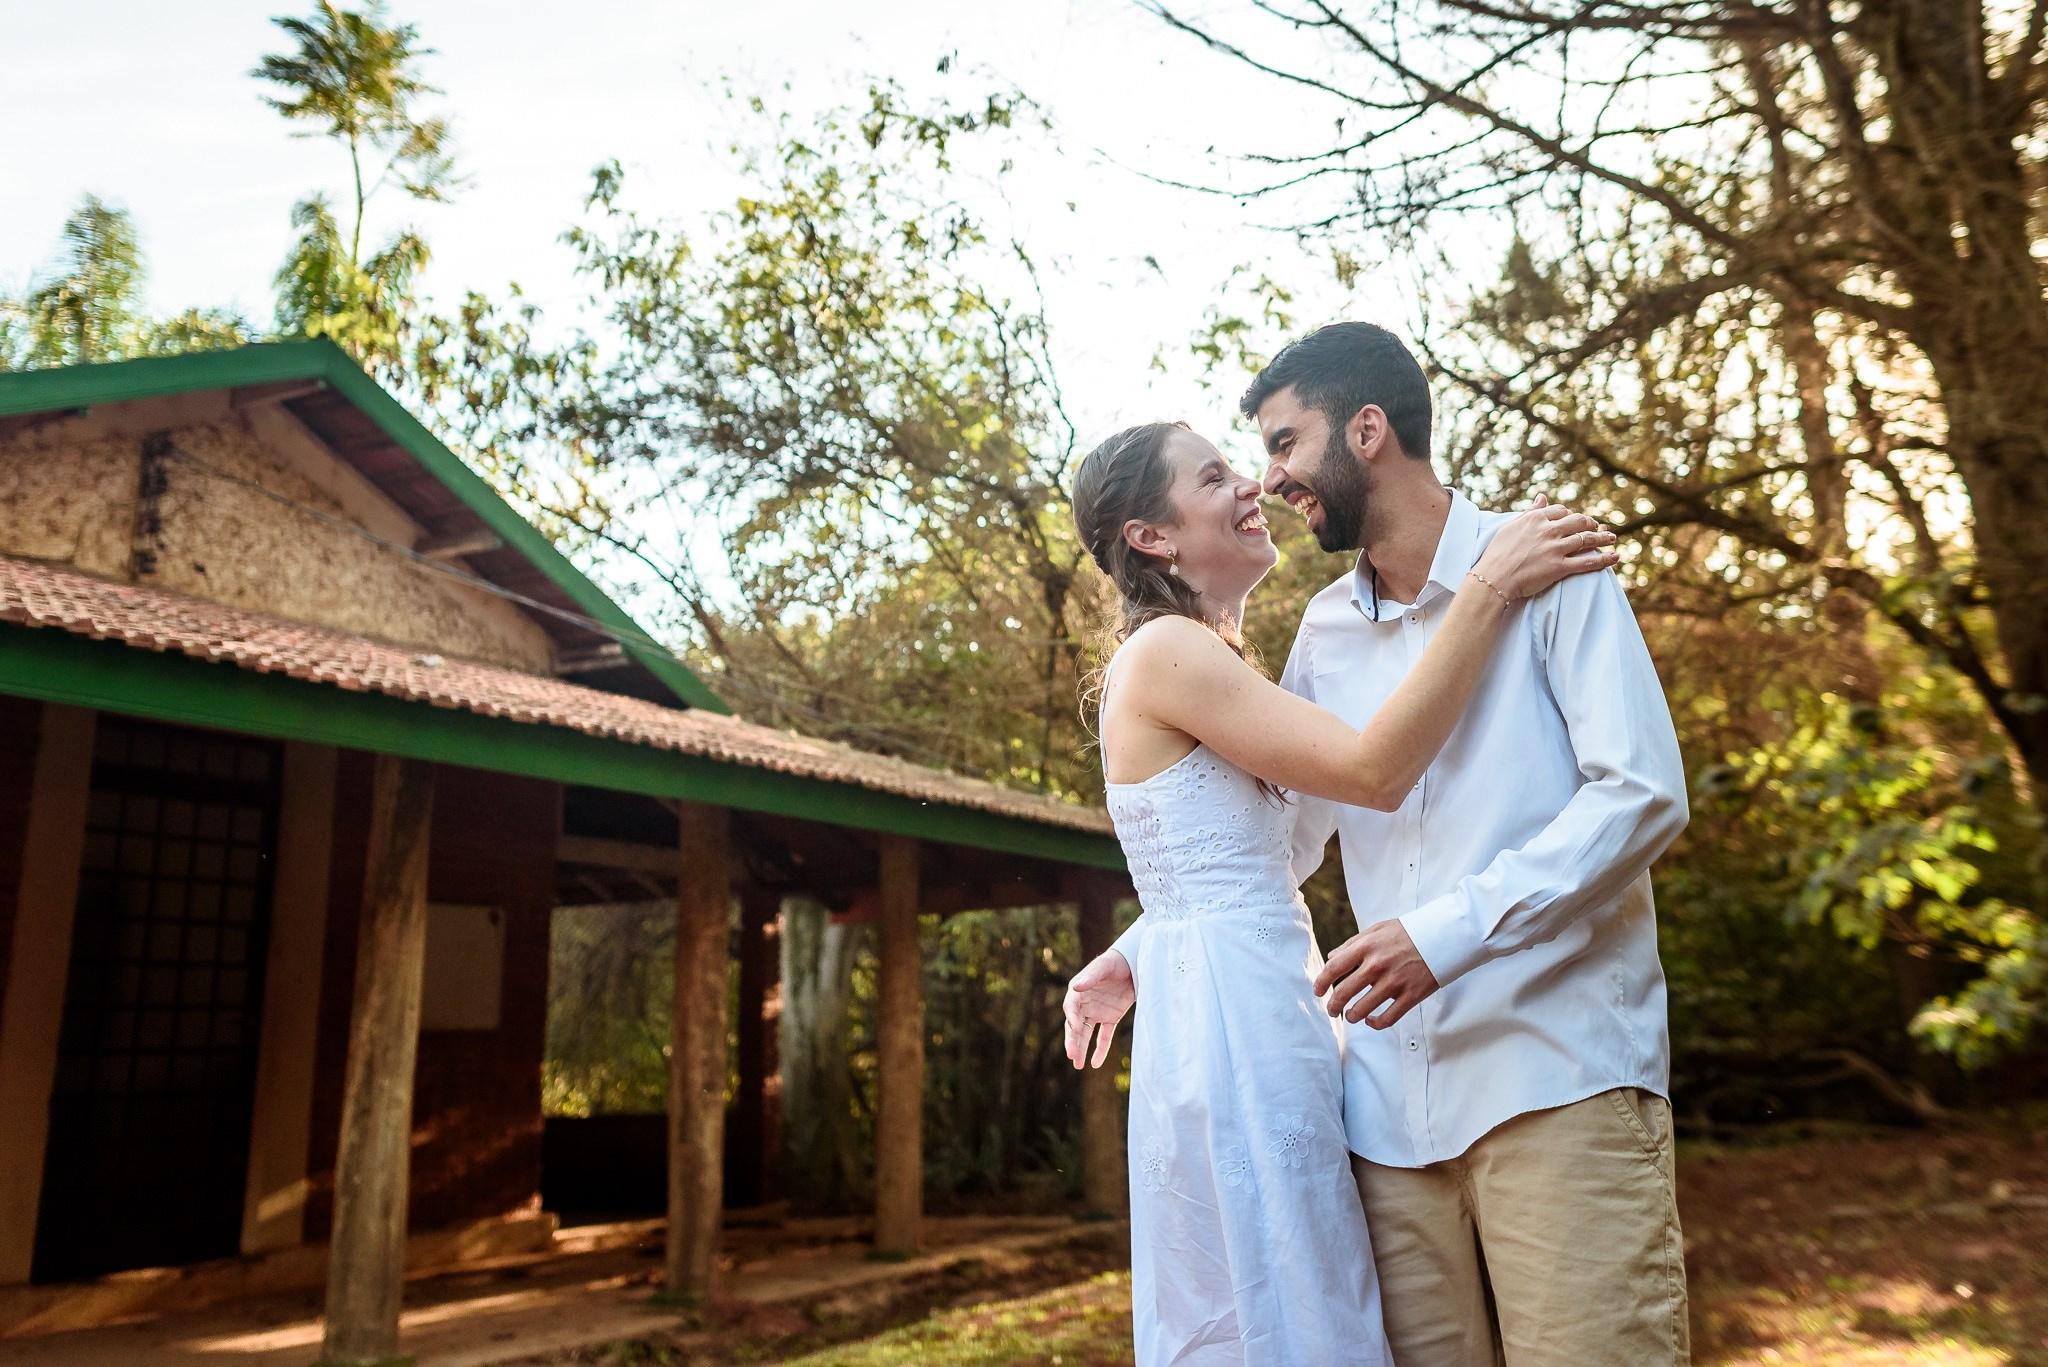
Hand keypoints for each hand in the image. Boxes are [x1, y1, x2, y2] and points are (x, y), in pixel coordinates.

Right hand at [1064, 949, 1135, 1068]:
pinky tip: (1095, 1064)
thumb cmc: (1116, 961)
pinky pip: (1103, 1036)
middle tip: (1072, 1055)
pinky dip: (1100, 1050)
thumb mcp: (1104, 966)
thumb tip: (1075, 987)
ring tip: (1077, 1065)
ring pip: (1086, 1034)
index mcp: (1079, 991)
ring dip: (1082, 1048)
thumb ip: (1091, 977)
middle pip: (1075, 1025)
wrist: (1135, 963)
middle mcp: (1085, 1004)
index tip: (1075, 1028)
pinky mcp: (1111, 1018)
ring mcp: (1097, 1012)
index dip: (1072, 1018)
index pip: (1071, 1008)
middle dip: (1073, 1040)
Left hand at [1313, 920, 1439, 1027]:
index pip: (1333, 968)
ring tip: (1350, 1016)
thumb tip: (1332, 958)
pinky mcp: (1410, 995)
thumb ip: (1353, 944)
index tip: (1317, 991)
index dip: (1321, 983)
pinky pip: (1387, 1018)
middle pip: (1344, 992)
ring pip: (1362, 1009)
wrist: (1444, 936)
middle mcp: (1377, 965)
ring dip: (1351, 1016)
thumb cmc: (1408, 932)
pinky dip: (1375, 1024)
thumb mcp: (1377, 929)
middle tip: (1331, 1010)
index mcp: (1366, 947)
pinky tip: (1371, 1021)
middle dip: (1333, 1005)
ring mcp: (1394, 982)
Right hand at [1471, 498, 1617, 601]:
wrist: (1493, 578)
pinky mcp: (1559, 567)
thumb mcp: (1511, 527)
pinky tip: (1615, 557)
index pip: (1561, 511)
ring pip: (1586, 539)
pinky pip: (1587, 562)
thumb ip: (1530, 512)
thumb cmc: (1496, 554)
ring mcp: (1555, 548)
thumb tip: (1542, 497)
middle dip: (1590, 523)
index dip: (1571, 514)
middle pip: (1578, 521)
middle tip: (1597, 527)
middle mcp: (1548, 530)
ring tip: (1612, 538)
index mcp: (1535, 519)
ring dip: (1603, 538)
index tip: (1575, 520)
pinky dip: (1604, 559)